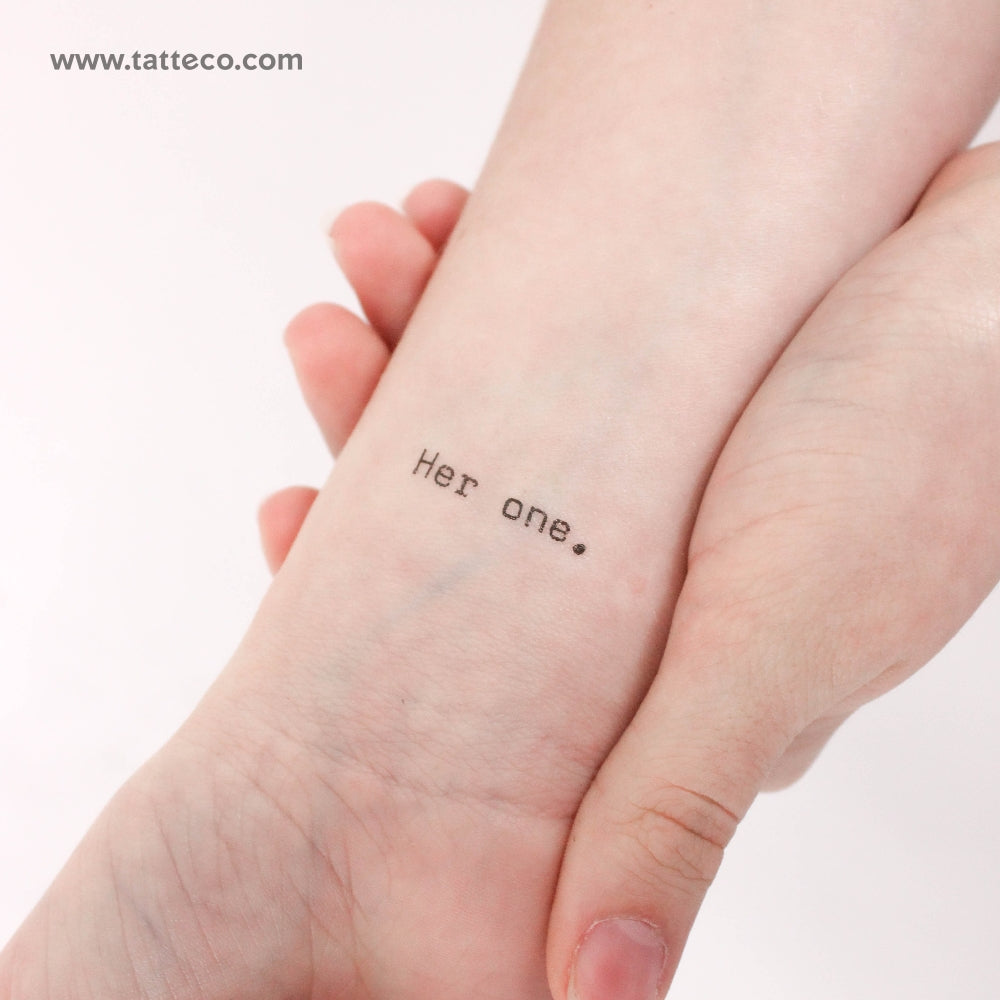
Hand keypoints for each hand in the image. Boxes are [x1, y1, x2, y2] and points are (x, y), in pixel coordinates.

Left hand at [261, 144, 999, 994]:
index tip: (279, 516)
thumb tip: (597, 996)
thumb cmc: (917, 454)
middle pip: (446, 507)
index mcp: (643, 673)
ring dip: (413, 327)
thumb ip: (677, 803)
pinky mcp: (651, 383)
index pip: (453, 657)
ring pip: (479, 404)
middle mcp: (622, 576)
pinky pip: (533, 330)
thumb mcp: (781, 640)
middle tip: (321, 329)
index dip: (349, 591)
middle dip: (365, 420)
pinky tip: (447, 224)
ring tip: (374, 241)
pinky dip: (480, 280)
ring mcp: (632, 471)